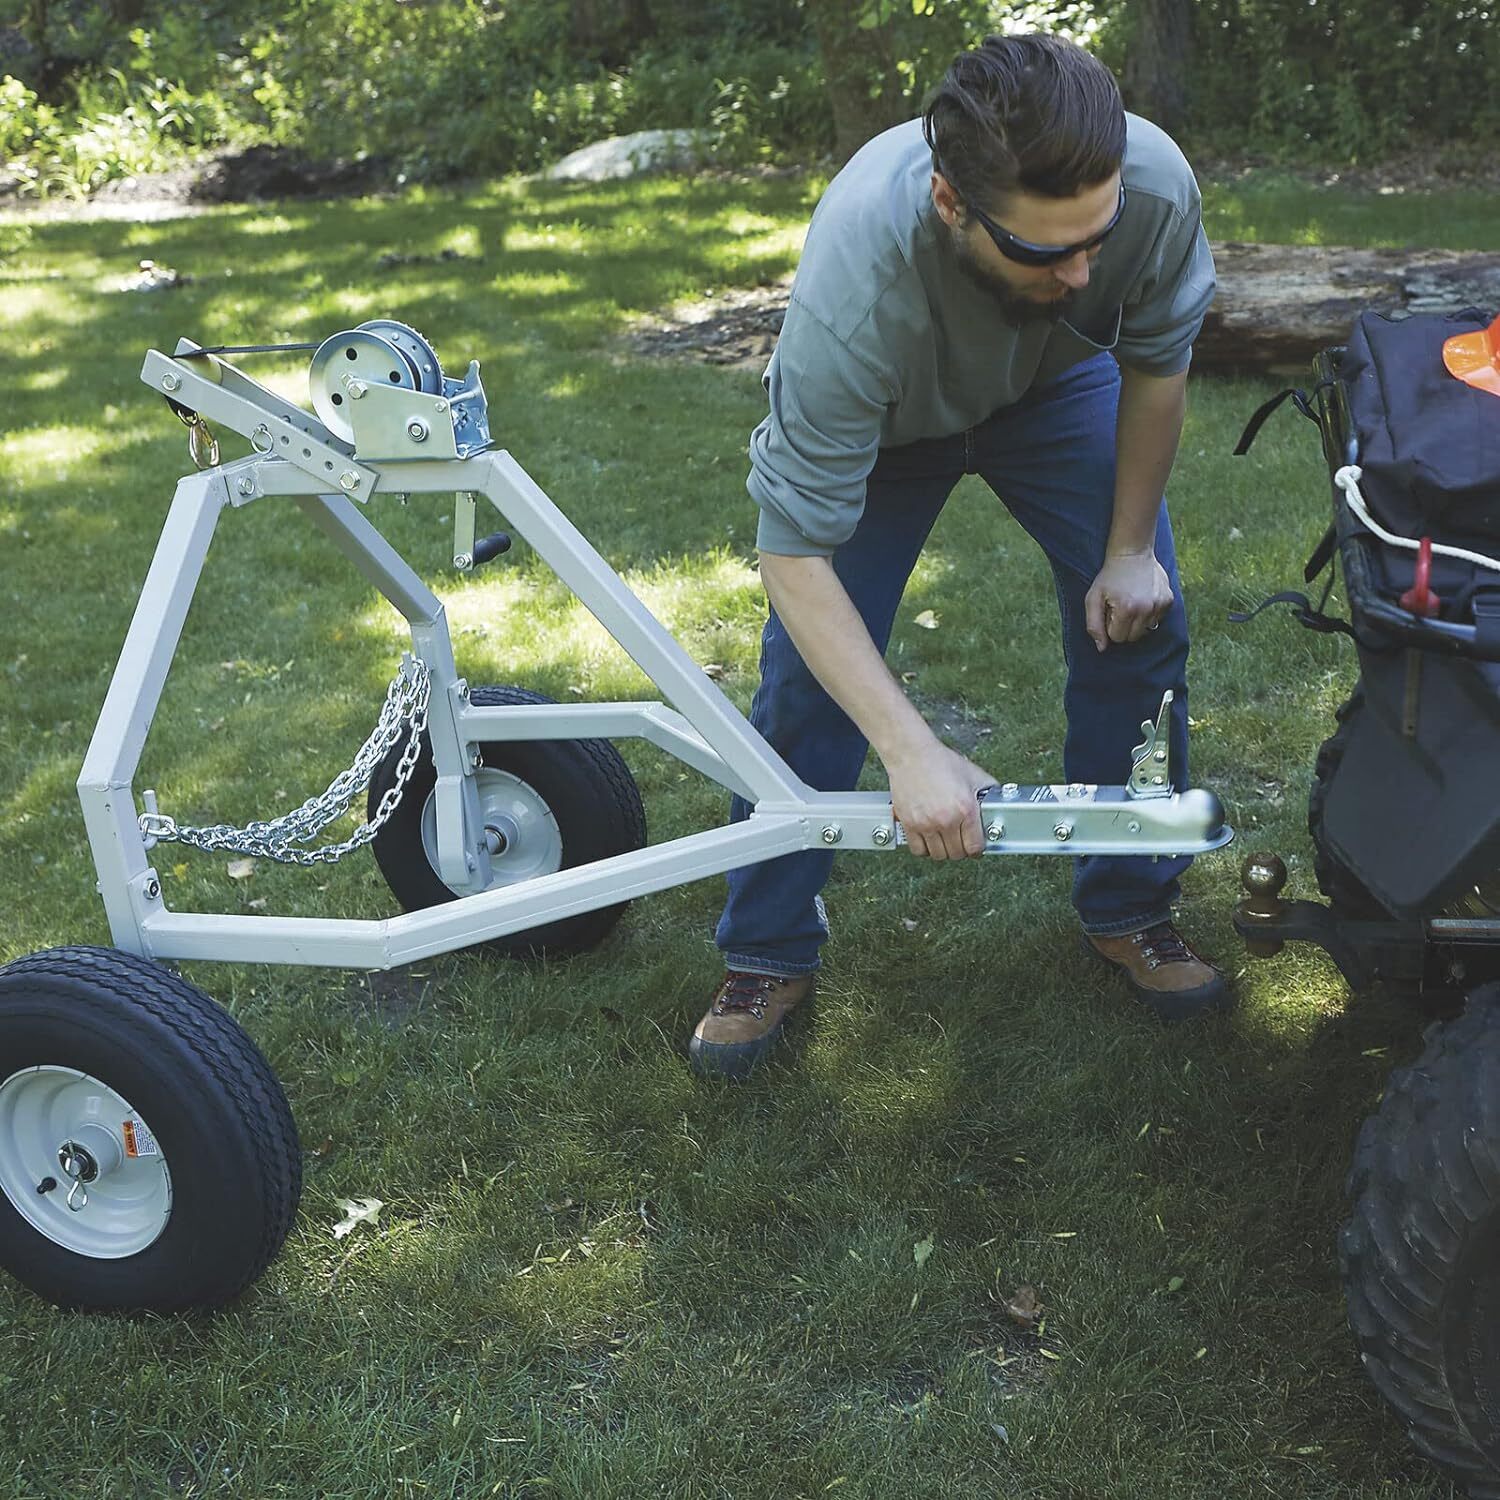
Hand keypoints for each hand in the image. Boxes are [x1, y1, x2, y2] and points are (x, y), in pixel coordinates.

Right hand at [886, 741, 996, 859]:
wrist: (912, 755)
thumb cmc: (939, 762)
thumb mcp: (973, 774)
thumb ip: (988, 791)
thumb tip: (997, 803)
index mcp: (965, 809)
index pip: (974, 846)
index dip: (977, 849)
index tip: (975, 847)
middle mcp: (946, 820)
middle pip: (956, 853)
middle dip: (961, 849)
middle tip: (960, 841)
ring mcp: (926, 824)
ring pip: (938, 854)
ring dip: (943, 850)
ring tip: (945, 840)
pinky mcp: (909, 824)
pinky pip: (918, 849)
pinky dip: (924, 848)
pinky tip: (928, 839)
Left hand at [1084, 550, 1173, 650]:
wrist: (1132, 554)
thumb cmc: (1109, 577)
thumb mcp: (1093, 598)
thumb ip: (1094, 625)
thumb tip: (1102, 648)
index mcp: (1127, 609)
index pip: (1117, 638)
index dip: (1110, 626)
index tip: (1110, 611)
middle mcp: (1146, 608)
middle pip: (1132, 638)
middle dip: (1123, 627)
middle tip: (1120, 607)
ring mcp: (1160, 605)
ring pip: (1146, 630)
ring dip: (1137, 621)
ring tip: (1131, 602)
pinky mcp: (1169, 600)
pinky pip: (1157, 620)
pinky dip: (1149, 614)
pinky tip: (1143, 598)